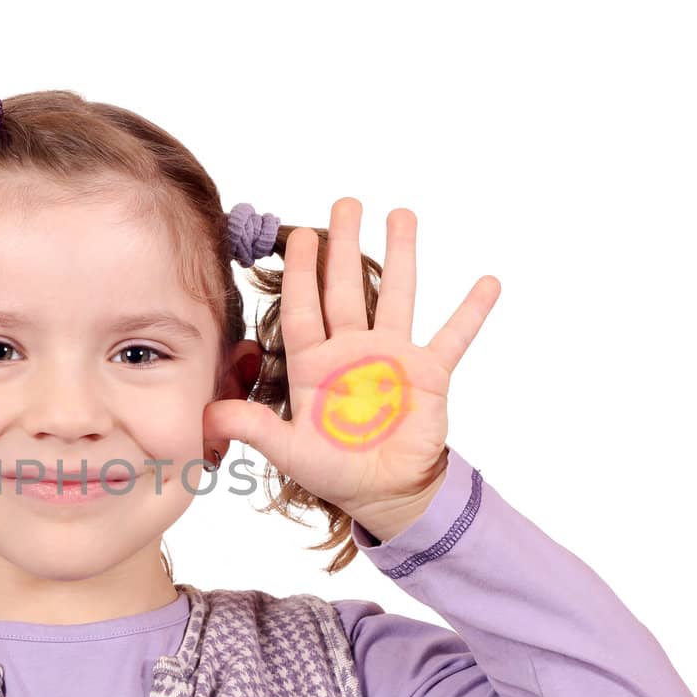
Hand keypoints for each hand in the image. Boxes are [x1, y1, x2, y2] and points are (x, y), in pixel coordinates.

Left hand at [202, 198, 499, 534]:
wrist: (383, 492)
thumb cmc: (333, 470)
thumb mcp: (288, 450)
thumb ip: (252, 427)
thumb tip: (207, 416)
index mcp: (314, 364)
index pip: (303, 308)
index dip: (301, 273)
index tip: (300, 235)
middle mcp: (352, 350)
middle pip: (346, 288)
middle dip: (345, 245)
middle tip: (346, 203)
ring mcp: (392, 356)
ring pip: (397, 296)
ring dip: (401, 256)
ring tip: (402, 215)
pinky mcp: (429, 373)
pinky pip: (453, 337)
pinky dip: (471, 312)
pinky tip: (489, 283)